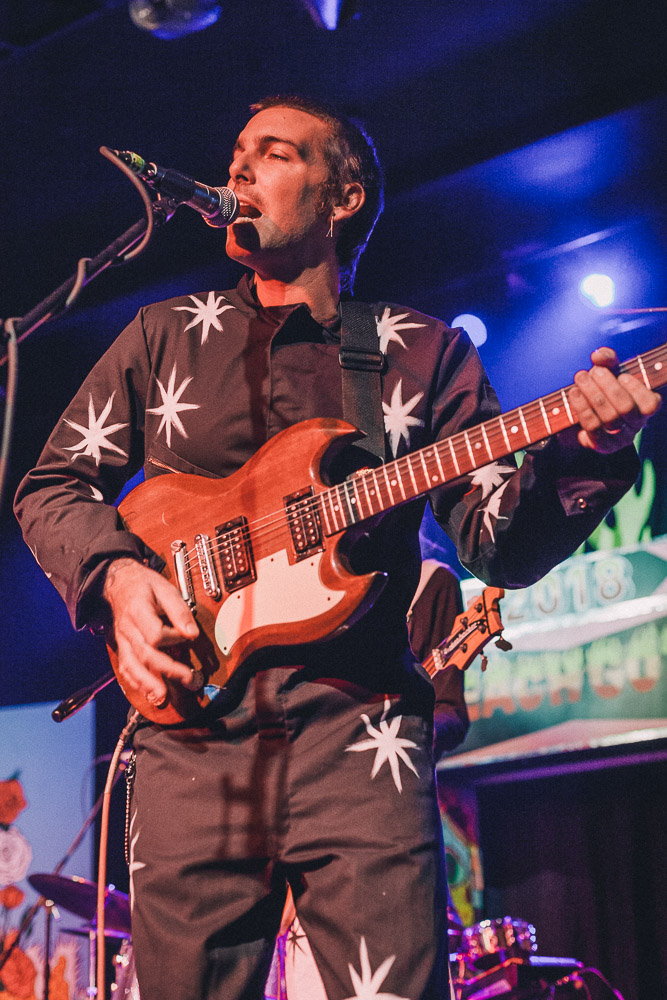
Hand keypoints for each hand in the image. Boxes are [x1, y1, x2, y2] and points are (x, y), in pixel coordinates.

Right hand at [102, 557, 198, 705]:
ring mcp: (123, 640)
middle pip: (145, 653)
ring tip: (161, 696)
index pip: (154, 633)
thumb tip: (191, 633)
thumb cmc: (143, 585)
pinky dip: (136, 682)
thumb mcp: (165, 588)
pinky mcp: (123, 647)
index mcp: (138, 611)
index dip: (173, 637)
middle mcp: (127, 629)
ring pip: (131, 665)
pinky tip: (148, 692)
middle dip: (167, 669)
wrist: (118, 583)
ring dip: (147, 683)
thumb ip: (179, 610)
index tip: (188, 636)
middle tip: (188, 678)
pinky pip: (125, 668)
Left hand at [570, 347, 661, 452]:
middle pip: (625, 408)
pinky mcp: (603, 446)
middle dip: (608, 387)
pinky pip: (592, 427)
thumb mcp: (608, 371)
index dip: (637, 389)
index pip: (650, 404)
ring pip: (609, 418)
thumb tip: (598, 355)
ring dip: (592, 395)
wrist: (582, 417)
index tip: (622, 376)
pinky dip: (582, 408)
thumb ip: (608, 360)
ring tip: (580, 378)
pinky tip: (574, 393)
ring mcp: (620, 438)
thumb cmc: (602, 390)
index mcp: (645, 407)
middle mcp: (636, 425)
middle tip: (593, 371)